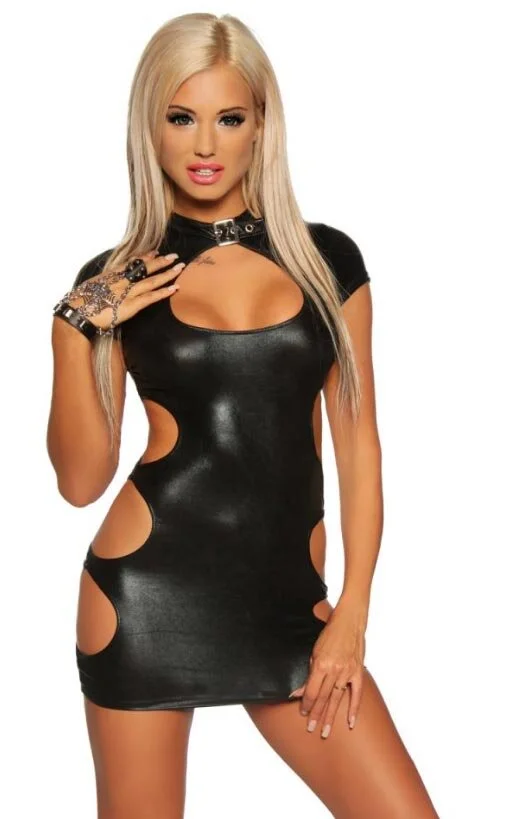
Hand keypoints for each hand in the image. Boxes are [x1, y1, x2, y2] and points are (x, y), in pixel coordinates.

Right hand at [62, 249, 184, 332]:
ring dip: (167, 272)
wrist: (75, 314)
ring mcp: (126, 292)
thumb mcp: (88, 290)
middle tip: (173, 255)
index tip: (154, 252)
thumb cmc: (78, 305)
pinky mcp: (130, 306)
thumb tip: (101, 289)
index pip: (130, 263)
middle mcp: (120, 281)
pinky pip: (151, 297)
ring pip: (151, 280)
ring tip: (179, 266)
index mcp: (109, 276)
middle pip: (143, 267)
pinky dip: (164, 292)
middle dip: (159, 261)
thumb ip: (99, 287)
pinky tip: (175, 287)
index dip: (144, 257)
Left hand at [289, 600, 366, 737]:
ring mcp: (347, 672)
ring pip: (337, 699)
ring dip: (331, 716)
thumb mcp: (314, 651)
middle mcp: (334, 670)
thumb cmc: (329, 635)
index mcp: (320, 664)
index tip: (303, 714)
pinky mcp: (358, 672)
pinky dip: (354, 709)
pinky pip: (356, 694)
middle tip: (311, 729)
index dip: (306, 704)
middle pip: (323, 698)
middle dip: (316, 715)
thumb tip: (299, 691)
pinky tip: (351, 723)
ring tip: (325, 732)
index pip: (312, 691)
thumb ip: (309, 673)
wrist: (349, 622)